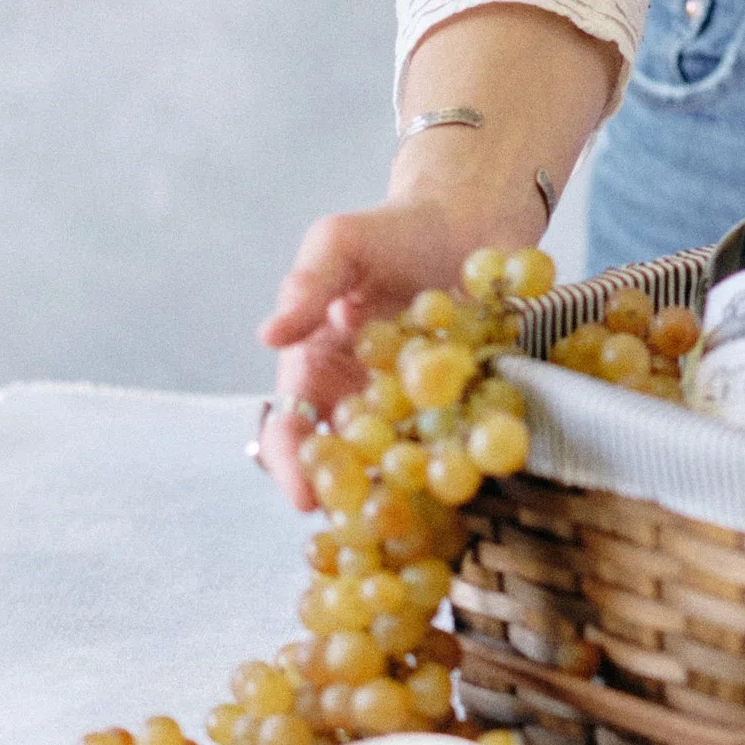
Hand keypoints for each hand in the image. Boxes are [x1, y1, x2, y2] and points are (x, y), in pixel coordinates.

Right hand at [254, 191, 532, 507]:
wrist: (466, 213)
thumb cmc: (389, 229)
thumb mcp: (338, 243)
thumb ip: (306, 285)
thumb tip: (269, 335)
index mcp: (317, 367)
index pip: (292, 427)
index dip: (292, 465)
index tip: (303, 499)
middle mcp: (362, 397)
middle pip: (344, 461)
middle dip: (348, 499)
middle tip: (360, 530)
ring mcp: (417, 405)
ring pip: (400, 461)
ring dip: (405, 490)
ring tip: (416, 518)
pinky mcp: (469, 400)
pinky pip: (462, 438)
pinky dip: (465, 458)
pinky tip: (476, 472)